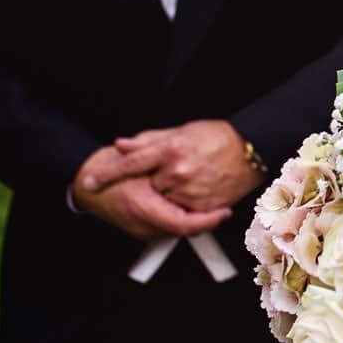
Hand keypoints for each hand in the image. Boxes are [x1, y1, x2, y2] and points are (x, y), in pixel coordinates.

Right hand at [71, 159, 230, 241]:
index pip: (183, 224)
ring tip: (213, 207)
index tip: (224, 212)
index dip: (207, 220)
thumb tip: (195, 170)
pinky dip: (181, 219)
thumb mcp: (140, 160)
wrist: (85, 184)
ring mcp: (141, 229)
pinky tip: (191, 207)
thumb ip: (166, 165)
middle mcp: (142, 223)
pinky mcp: (141, 230)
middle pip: (183, 230)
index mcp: (143, 207)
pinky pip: (167, 228)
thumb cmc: (109, 169)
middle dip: (205, 221)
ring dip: (195, 220)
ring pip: (177, 231)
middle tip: (224, 208)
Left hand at [81, 120, 260, 211]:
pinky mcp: (202, 206)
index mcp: (171, 149)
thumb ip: (149, 140)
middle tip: (171, 173)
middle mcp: (177, 171)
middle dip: (153, 182)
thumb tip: (121, 145)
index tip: (88, 182)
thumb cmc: (219, 138)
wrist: (254, 152)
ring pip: (164, 200)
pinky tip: (198, 189)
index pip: (130, 163)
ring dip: (169, 194)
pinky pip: (182, 212)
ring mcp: (190, 191)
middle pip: (147, 185)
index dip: (107, 173)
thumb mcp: (183, 131)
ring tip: (191, 179)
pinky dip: (184, 204)